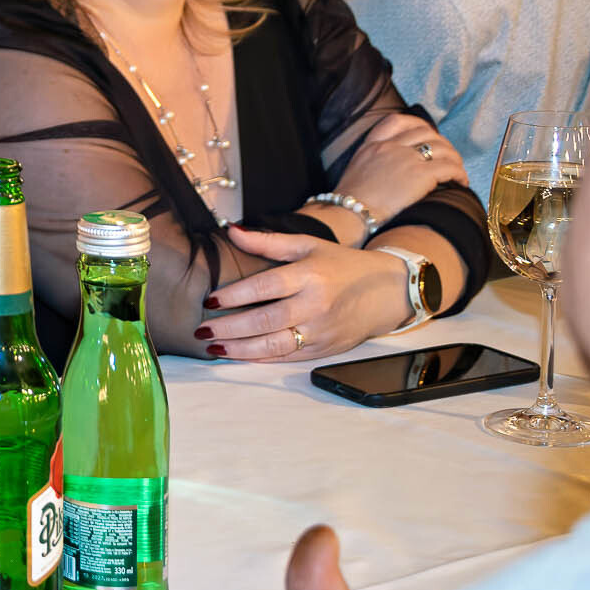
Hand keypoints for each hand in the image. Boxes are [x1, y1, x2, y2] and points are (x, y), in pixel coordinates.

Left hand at [198, 227, 411, 359]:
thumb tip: (231, 231)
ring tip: (213, 347)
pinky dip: (260, 359)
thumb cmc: (341, 266)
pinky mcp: (325, 350)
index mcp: (310, 276)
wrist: (387, 292)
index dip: (235, 295)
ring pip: (274, 345)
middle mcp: (316, 306)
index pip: (265, 287)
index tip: (210, 299)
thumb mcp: (308, 245)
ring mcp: (321, 331)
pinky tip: (238, 356)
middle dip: (230, 327)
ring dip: (240, 349)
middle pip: (266, 320)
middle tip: (202, 329)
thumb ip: (268, 241)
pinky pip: (287, 357)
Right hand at [332, 113, 468, 226]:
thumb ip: (374, 162)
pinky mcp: (420, 175)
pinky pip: (450, 168)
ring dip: (455, 159)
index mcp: (372, 145)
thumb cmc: (351, 201)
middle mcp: (390, 147)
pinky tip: (461, 182)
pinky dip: (459, 174)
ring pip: (442, 148)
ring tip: (457, 171)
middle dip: (442, 143)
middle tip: (448, 157)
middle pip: (426, 133)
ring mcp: (406, 159)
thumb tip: (395, 169)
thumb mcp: (357, 170)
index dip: (417, 124)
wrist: (350, 213)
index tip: (428, 134)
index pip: (397, 122)